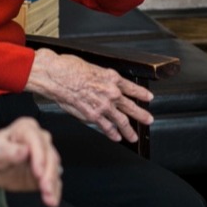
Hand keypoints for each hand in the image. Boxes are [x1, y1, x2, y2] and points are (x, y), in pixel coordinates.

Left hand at [0, 117, 62, 206]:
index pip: (37, 140)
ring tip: (49, 198)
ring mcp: (44, 156)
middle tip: (45, 188)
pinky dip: (54, 192)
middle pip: (50, 155)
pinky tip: (52, 200)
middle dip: (49, 173)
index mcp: (26, 128)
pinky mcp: (45, 172)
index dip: (40, 156)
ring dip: (53, 184)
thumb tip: (24, 151)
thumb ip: (7, 150)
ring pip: (54, 169)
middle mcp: (39, 140)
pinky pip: (53, 181)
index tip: (38, 172)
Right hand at [26, 49, 153, 142]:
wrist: (56, 75)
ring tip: (134, 136)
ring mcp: (103, 105)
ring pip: (122, 120)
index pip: (132, 88)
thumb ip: (103, 80)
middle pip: (131, 106)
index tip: (149, 98)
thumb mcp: (93, 68)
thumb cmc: (70, 68)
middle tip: (149, 120)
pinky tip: (117, 137)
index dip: (142, 94)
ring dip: (129, 130)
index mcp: (112, 78)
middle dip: (142, 115)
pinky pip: (106, 127)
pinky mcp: (93, 115)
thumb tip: (107, 87)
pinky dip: (113, 134)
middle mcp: (111, 92)